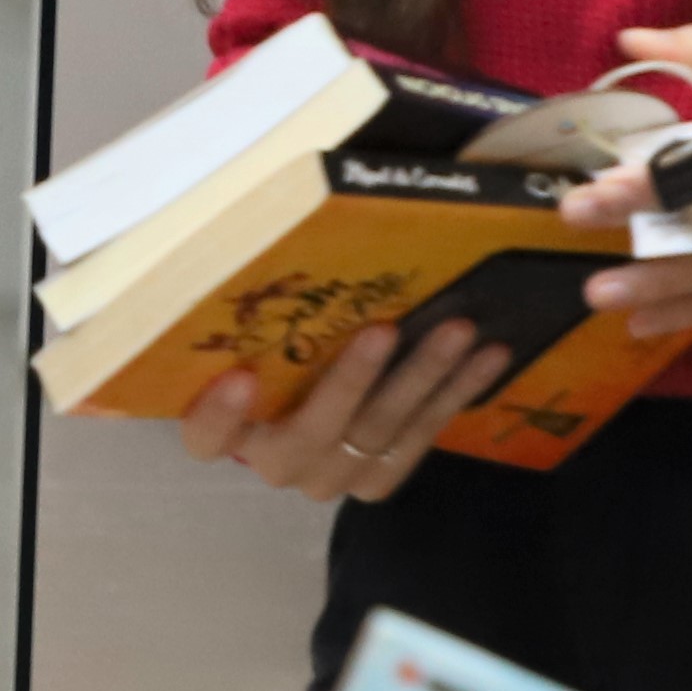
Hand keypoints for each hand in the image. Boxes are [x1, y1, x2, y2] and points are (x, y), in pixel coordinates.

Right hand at [181, 313, 522, 502]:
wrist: (309, 408)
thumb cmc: (277, 350)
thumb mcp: (262, 330)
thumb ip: (267, 305)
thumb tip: (295, 210)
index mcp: (227, 428)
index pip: (204, 436)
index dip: (218, 414)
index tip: (241, 375)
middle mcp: (274, 462)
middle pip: (306, 436)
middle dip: (350, 382)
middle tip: (384, 331)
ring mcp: (329, 477)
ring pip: (375, 433)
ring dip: (422, 378)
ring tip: (458, 332)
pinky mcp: (375, 480)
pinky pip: (418, 439)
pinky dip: (454, 394)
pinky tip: (488, 356)